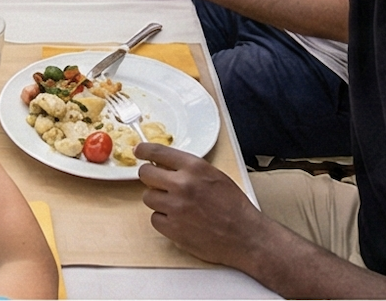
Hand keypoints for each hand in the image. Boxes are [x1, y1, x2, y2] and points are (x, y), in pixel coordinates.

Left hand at [136, 143, 265, 267]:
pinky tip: (178, 220)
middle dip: (150, 177)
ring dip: (158, 200)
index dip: (144, 150)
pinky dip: (163, 220)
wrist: (246, 236)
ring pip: (148, 197)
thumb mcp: (214, 175)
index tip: (139, 151)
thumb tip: (164, 163)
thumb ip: (188, 168)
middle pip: (146, 174)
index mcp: (194, 167)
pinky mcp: (174, 229)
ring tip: (176, 205)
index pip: (157, 152)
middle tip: (158, 183)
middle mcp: (182, 185)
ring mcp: (176, 208)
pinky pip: (155, 219)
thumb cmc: (234, 207)